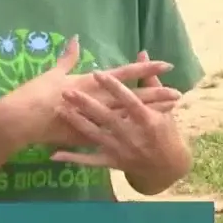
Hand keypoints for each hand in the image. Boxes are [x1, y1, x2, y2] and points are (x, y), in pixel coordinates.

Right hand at [4, 36, 181, 145]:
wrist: (22, 119)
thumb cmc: (37, 92)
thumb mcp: (54, 72)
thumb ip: (68, 57)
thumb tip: (76, 39)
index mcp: (90, 82)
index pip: (124, 75)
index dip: (145, 70)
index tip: (165, 65)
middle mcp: (98, 100)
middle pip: (133, 98)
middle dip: (156, 95)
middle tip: (178, 92)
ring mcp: (94, 120)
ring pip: (128, 118)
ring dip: (149, 115)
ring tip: (169, 114)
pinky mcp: (88, 137)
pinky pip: (113, 137)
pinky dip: (128, 136)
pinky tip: (141, 138)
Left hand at [49, 52, 189, 184]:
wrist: (167, 169)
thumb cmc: (166, 133)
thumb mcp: (165, 108)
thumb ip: (151, 82)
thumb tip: (143, 53)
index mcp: (147, 119)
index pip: (128, 100)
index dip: (113, 87)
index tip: (97, 73)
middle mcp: (132, 135)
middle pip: (106, 117)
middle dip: (86, 104)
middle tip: (67, 91)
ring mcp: (120, 150)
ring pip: (95, 136)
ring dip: (77, 123)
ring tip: (60, 110)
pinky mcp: (112, 163)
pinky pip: (90, 160)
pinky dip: (73, 158)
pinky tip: (55, 154)